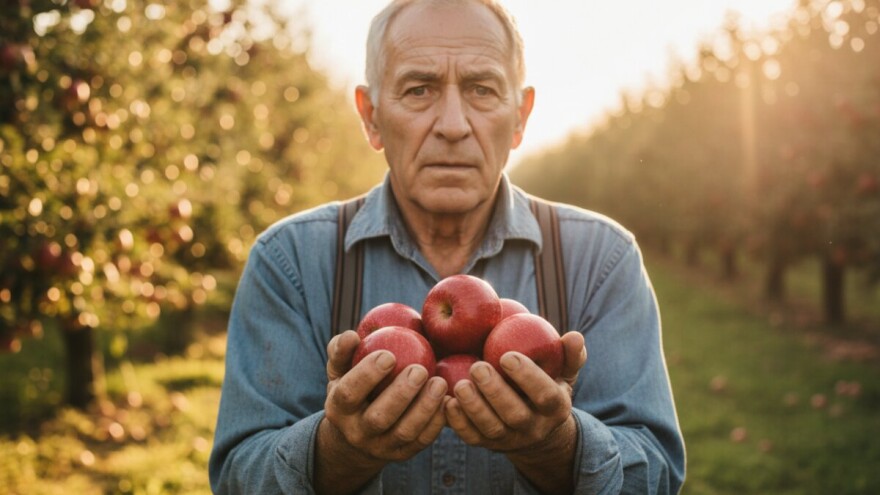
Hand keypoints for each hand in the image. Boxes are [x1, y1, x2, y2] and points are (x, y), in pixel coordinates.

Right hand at [320, 330, 447, 463]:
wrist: (356, 433)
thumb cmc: (352, 385)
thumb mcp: (340, 370)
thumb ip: (342, 351)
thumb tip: (351, 335)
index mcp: (338, 408)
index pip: (349, 393)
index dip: (367, 375)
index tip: (389, 354)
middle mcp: (357, 432)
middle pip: (379, 418)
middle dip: (401, 393)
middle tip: (420, 369)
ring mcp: (380, 447)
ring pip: (404, 432)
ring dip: (425, 407)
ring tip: (439, 382)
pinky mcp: (402, 454)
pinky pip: (422, 440)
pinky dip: (436, 421)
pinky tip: (447, 400)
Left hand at [445, 330, 586, 453]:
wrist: (535, 427)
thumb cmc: (547, 385)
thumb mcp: (564, 373)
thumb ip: (570, 355)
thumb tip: (575, 336)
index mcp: (555, 408)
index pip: (545, 395)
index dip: (528, 377)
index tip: (508, 355)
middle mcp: (534, 427)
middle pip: (515, 415)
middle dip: (495, 392)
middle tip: (477, 367)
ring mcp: (509, 439)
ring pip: (491, 428)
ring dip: (474, 407)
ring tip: (459, 384)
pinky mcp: (487, 443)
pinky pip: (471, 437)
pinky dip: (457, 422)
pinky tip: (447, 401)